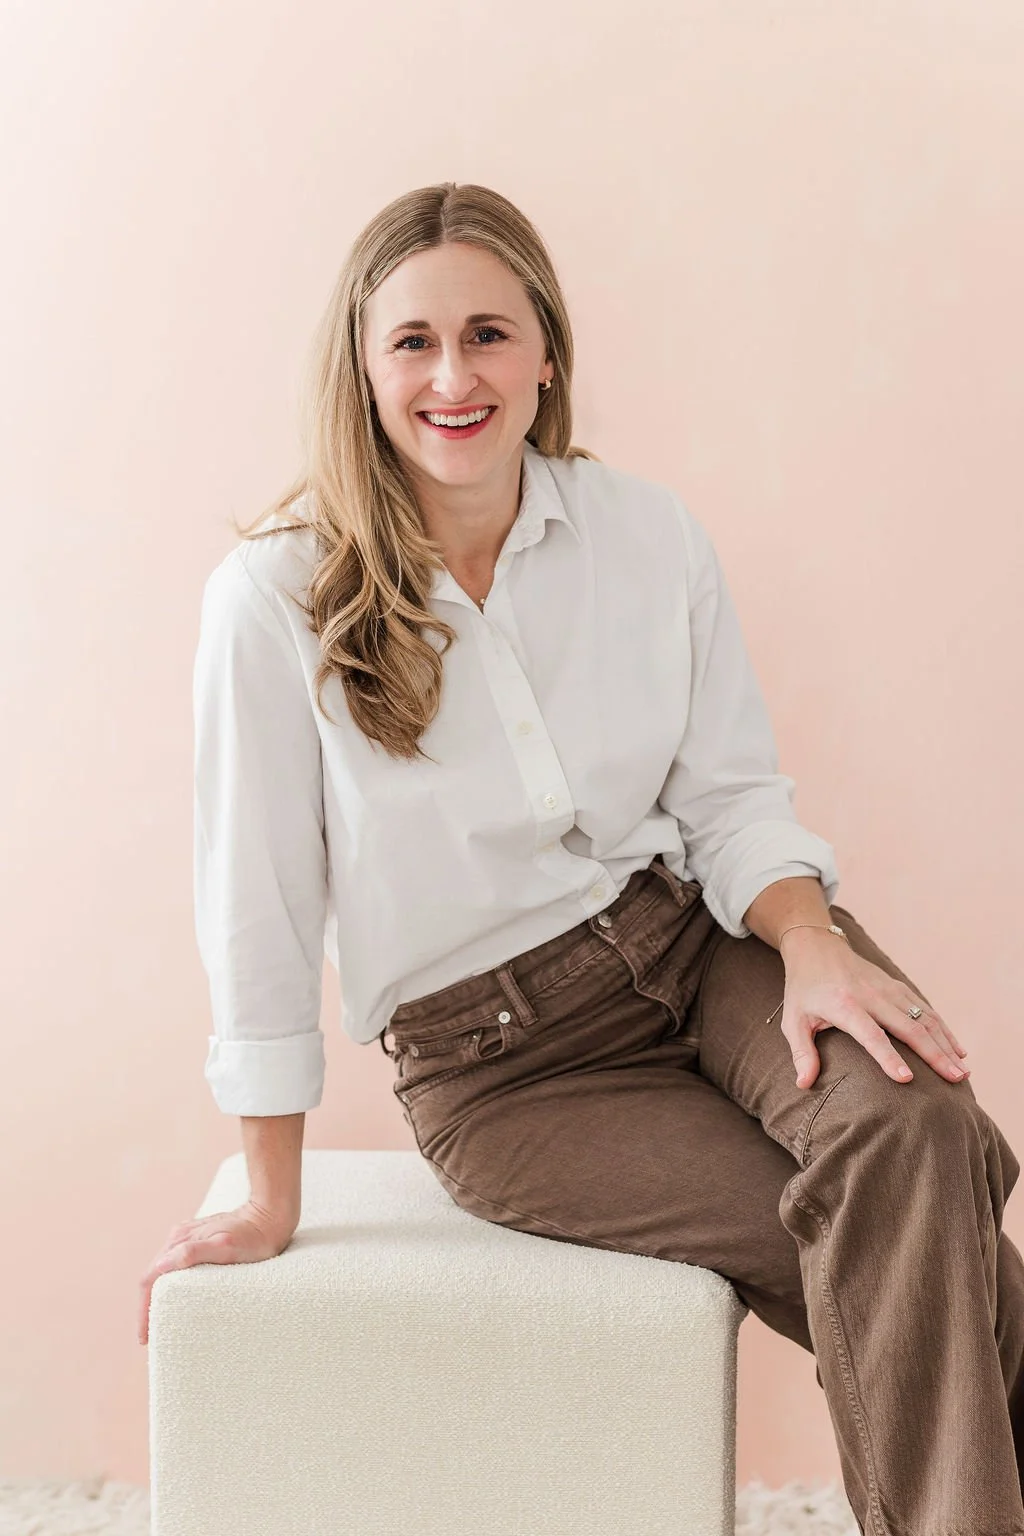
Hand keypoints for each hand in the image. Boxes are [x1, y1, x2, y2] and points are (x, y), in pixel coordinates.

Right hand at [138, 1199, 296, 1345]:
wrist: (270, 1214)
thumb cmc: (252, 1236)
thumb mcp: (225, 1247)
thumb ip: (193, 1252)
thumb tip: (162, 1266)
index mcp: (179, 1240)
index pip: (150, 1279)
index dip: (144, 1309)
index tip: (145, 1336)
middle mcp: (179, 1236)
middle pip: (153, 1275)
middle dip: (147, 1306)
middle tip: (150, 1335)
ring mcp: (188, 1236)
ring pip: (162, 1270)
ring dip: (156, 1296)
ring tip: (160, 1321)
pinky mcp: (199, 1238)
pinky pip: (176, 1264)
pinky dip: (169, 1284)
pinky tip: (175, 1296)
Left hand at [778, 931, 969, 1089]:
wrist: (816, 946)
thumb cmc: (803, 988)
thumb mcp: (793, 1019)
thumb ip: (801, 1051)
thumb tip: (803, 1084)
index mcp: (844, 1005)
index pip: (871, 1035)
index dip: (888, 1057)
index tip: (907, 1079)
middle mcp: (871, 996)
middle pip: (909, 1027)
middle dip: (934, 1054)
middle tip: (954, 1079)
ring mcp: (888, 989)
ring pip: (924, 1017)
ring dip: (946, 1044)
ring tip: (962, 1071)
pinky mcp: (897, 986)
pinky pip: (926, 1008)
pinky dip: (944, 1029)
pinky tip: (958, 1049)